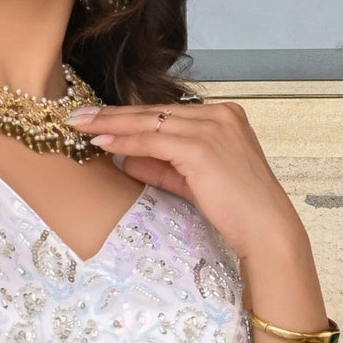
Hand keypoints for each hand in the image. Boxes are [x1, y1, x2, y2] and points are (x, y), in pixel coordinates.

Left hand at [79, 94, 318, 310]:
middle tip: (77, 115)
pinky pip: (153, 141)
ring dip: (111, 123)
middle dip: (112, 114)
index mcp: (223, 116)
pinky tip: (102, 141)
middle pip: (154, 113)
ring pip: (149, 123)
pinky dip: (125, 140)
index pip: (166, 114)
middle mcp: (219, 114)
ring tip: (79, 125)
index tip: (97, 117)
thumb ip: (162, 166)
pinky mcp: (201, 146)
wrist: (265, 229)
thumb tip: (126, 157)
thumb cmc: (236, 209)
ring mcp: (211, 127)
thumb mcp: (193, 181)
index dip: (129, 116)